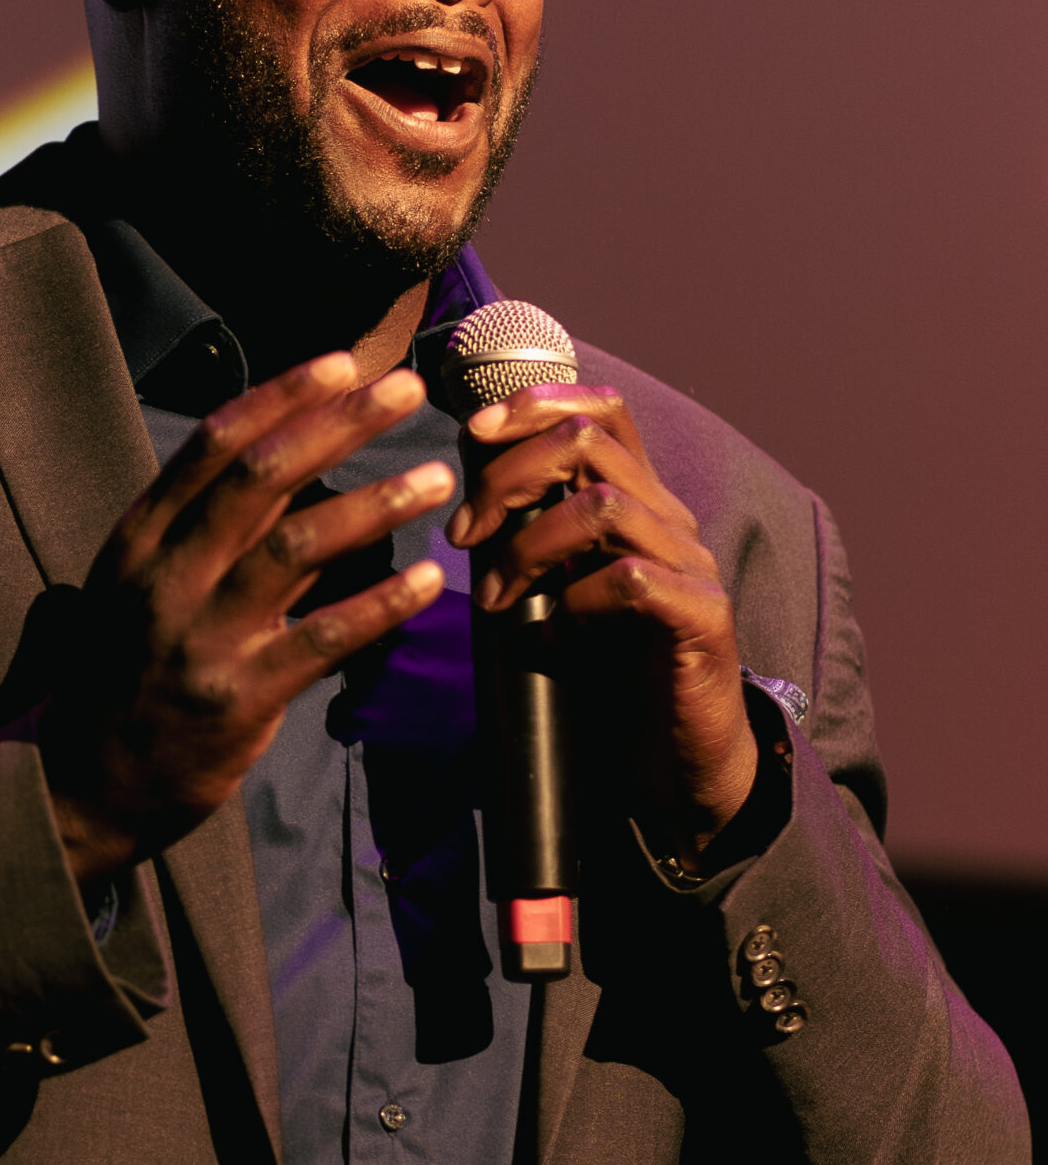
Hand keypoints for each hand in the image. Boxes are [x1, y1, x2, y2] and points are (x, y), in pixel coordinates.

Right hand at [41, 354, 454, 884]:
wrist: (83, 782)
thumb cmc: (126, 672)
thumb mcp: (145, 586)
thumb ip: (214, 531)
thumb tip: (298, 466)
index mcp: (141, 536)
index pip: (216, 442)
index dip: (284, 395)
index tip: (344, 363)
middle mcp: (166, 574)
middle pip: (262, 476)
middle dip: (340, 424)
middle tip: (406, 390)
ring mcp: (200, 636)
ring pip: (297, 547)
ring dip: (374, 505)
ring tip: (433, 478)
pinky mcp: (237, 698)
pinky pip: (323, 639)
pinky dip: (380, 604)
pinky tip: (428, 581)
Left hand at [447, 385, 755, 864]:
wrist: (681, 760)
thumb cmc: (614, 673)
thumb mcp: (563, 589)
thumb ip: (535, 540)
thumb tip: (465, 501)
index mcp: (639, 501)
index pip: (602, 411)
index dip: (537, 403)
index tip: (475, 431)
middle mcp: (671, 519)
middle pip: (589, 443)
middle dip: (508, 477)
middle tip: (462, 532)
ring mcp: (691, 565)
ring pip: (602, 507)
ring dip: (528, 545)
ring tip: (496, 596)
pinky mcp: (701, 617)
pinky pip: (631, 580)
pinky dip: (577, 598)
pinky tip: (557, 631)